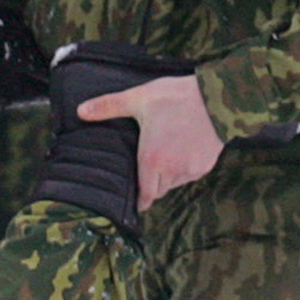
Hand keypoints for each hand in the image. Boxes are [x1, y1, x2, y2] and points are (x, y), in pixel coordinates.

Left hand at [73, 72, 222, 212]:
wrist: (219, 98)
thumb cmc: (177, 98)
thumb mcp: (139, 98)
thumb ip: (109, 106)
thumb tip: (80, 111)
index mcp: (152, 160)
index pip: (144, 195)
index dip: (138, 200)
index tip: (133, 201)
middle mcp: (172, 171)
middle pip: (158, 190)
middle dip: (150, 184)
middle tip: (144, 168)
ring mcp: (191, 170)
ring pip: (174, 183)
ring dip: (167, 176)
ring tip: (162, 156)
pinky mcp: (206, 165)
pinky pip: (190, 174)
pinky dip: (183, 168)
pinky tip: (180, 151)